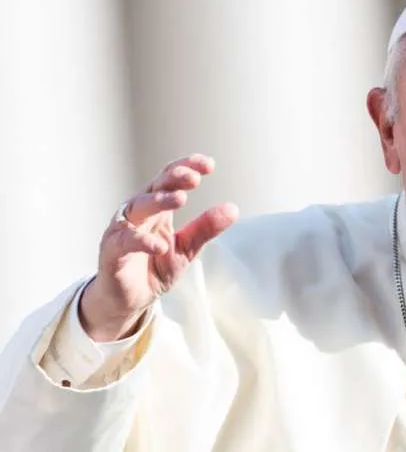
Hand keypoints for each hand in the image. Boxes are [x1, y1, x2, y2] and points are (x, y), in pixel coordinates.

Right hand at [80, 154, 238, 341]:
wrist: (131, 299)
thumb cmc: (154, 267)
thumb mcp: (187, 248)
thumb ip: (205, 228)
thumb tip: (233, 209)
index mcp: (157, 208)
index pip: (170, 179)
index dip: (186, 167)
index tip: (209, 164)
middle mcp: (138, 213)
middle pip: (154, 186)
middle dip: (173, 179)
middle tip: (194, 177)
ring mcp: (122, 230)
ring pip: (137, 207)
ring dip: (158, 201)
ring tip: (180, 199)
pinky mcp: (112, 252)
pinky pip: (124, 242)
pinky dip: (141, 241)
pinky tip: (159, 246)